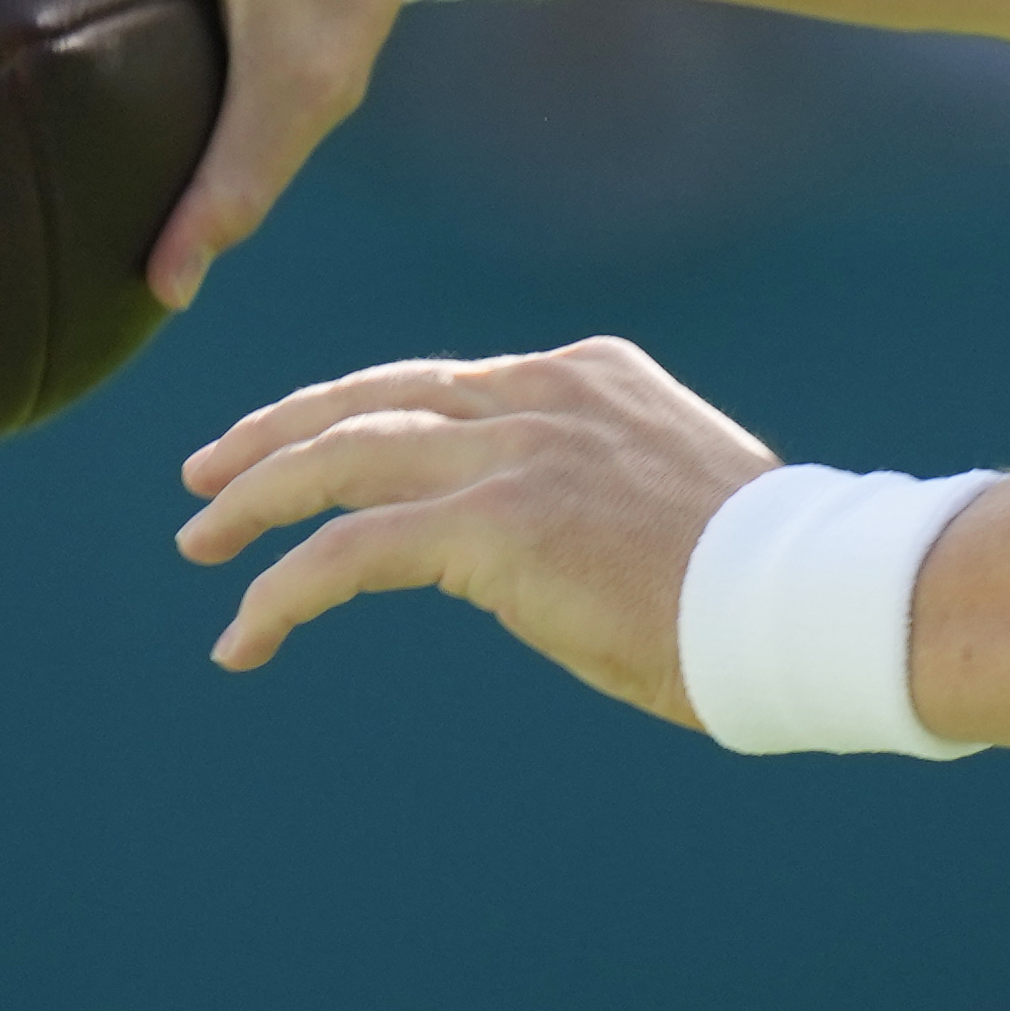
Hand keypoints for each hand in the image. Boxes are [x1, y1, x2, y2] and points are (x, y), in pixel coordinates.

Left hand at [173, 337, 766, 723]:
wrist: (809, 596)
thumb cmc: (762, 579)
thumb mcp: (665, 496)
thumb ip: (589, 489)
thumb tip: (538, 543)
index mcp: (586, 374)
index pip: (439, 384)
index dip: (354, 414)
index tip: (303, 446)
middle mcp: (541, 393)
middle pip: (371, 399)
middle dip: (277, 434)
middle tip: (208, 472)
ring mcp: (515, 451)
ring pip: (341, 460)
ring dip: (256, 500)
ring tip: (200, 541)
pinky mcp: (494, 525)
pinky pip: (349, 553)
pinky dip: (281, 591)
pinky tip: (244, 635)